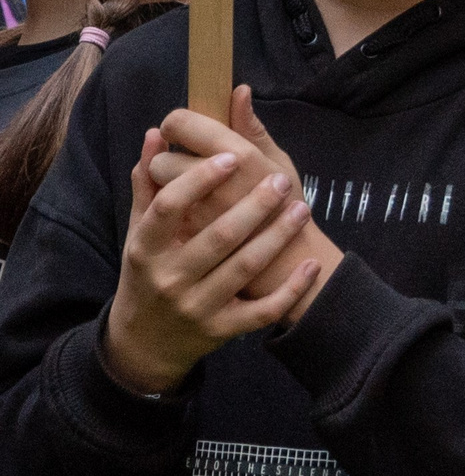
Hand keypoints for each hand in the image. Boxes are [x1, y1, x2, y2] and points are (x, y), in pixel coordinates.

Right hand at [150, 89, 339, 316]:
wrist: (144, 342)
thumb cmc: (146, 272)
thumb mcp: (139, 233)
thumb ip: (148, 184)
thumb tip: (154, 133)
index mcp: (146, 247)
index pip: (169, 207)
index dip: (199, 180)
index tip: (231, 157)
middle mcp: (169, 277)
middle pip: (218, 236)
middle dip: (255, 206)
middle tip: (282, 180)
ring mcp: (196, 307)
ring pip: (245, 268)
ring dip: (278, 236)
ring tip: (302, 208)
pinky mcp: (221, 330)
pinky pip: (261, 312)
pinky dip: (291, 290)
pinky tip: (313, 266)